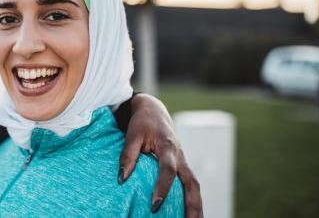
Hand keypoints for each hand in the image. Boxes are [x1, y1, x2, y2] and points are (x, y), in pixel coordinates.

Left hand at [118, 94, 202, 217]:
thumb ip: (127, 155)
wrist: (155, 111)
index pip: (168, 170)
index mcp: (168, 146)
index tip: (154, 205)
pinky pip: (190, 185)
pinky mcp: (182, 167)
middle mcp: (180, 156)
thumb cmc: (142, 122)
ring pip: (195, 186)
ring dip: (196, 206)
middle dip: (192, 205)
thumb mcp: (132, 134)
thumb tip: (121, 179)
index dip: (163, 187)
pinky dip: (192, 200)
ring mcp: (184, 162)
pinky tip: (188, 214)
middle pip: (192, 183)